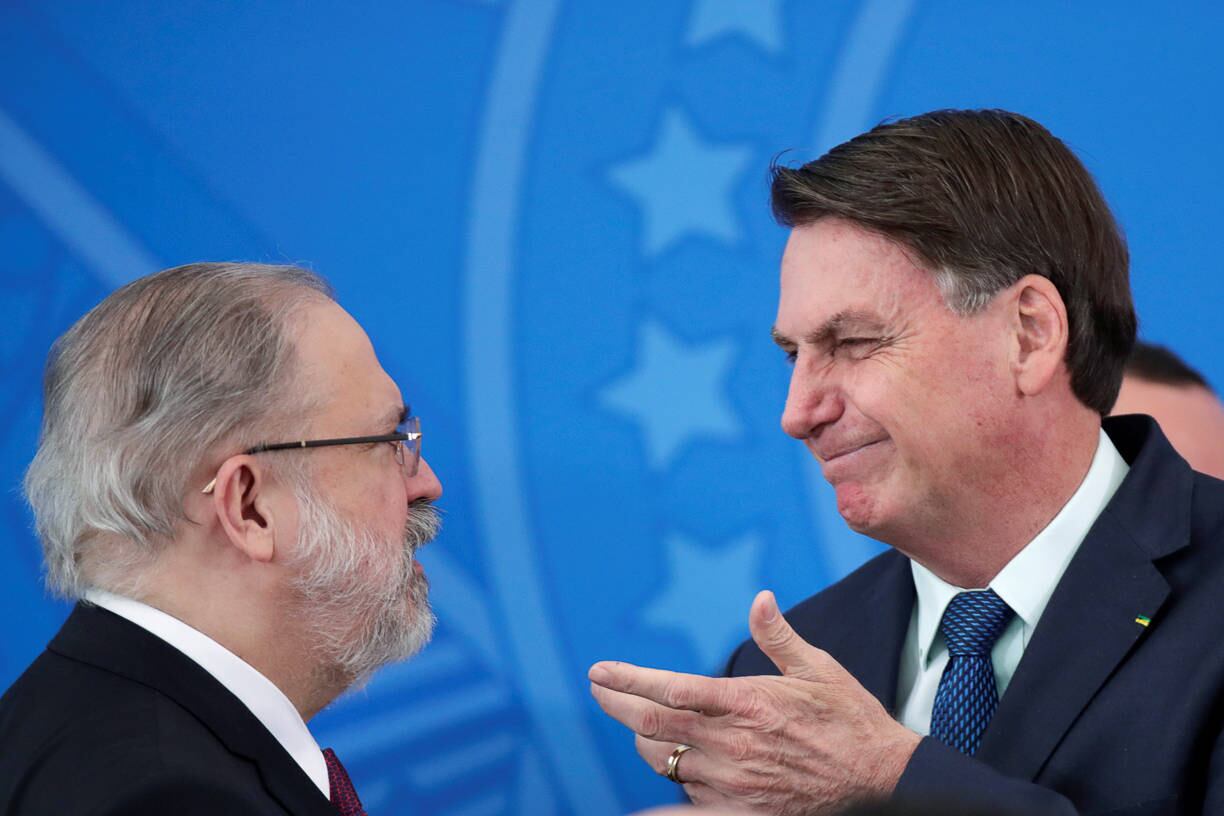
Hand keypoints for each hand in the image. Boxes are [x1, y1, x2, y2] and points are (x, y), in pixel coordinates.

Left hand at [589, 590, 920, 815]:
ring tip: (639, 725)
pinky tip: (644, 799)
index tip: (600, 671)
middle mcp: (732, 744)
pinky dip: (662, 799)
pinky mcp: (740, 813)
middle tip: (598, 690)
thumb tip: (759, 598)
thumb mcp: (818, 669)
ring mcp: (733, 783)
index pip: (670, 688)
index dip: (628, 679)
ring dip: (645, 741)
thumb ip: (778, 635)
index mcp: (747, 703)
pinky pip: (685, 808)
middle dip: (616, 705)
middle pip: (652, 725)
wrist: (882, 779)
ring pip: (664, 761)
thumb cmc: (849, 719)